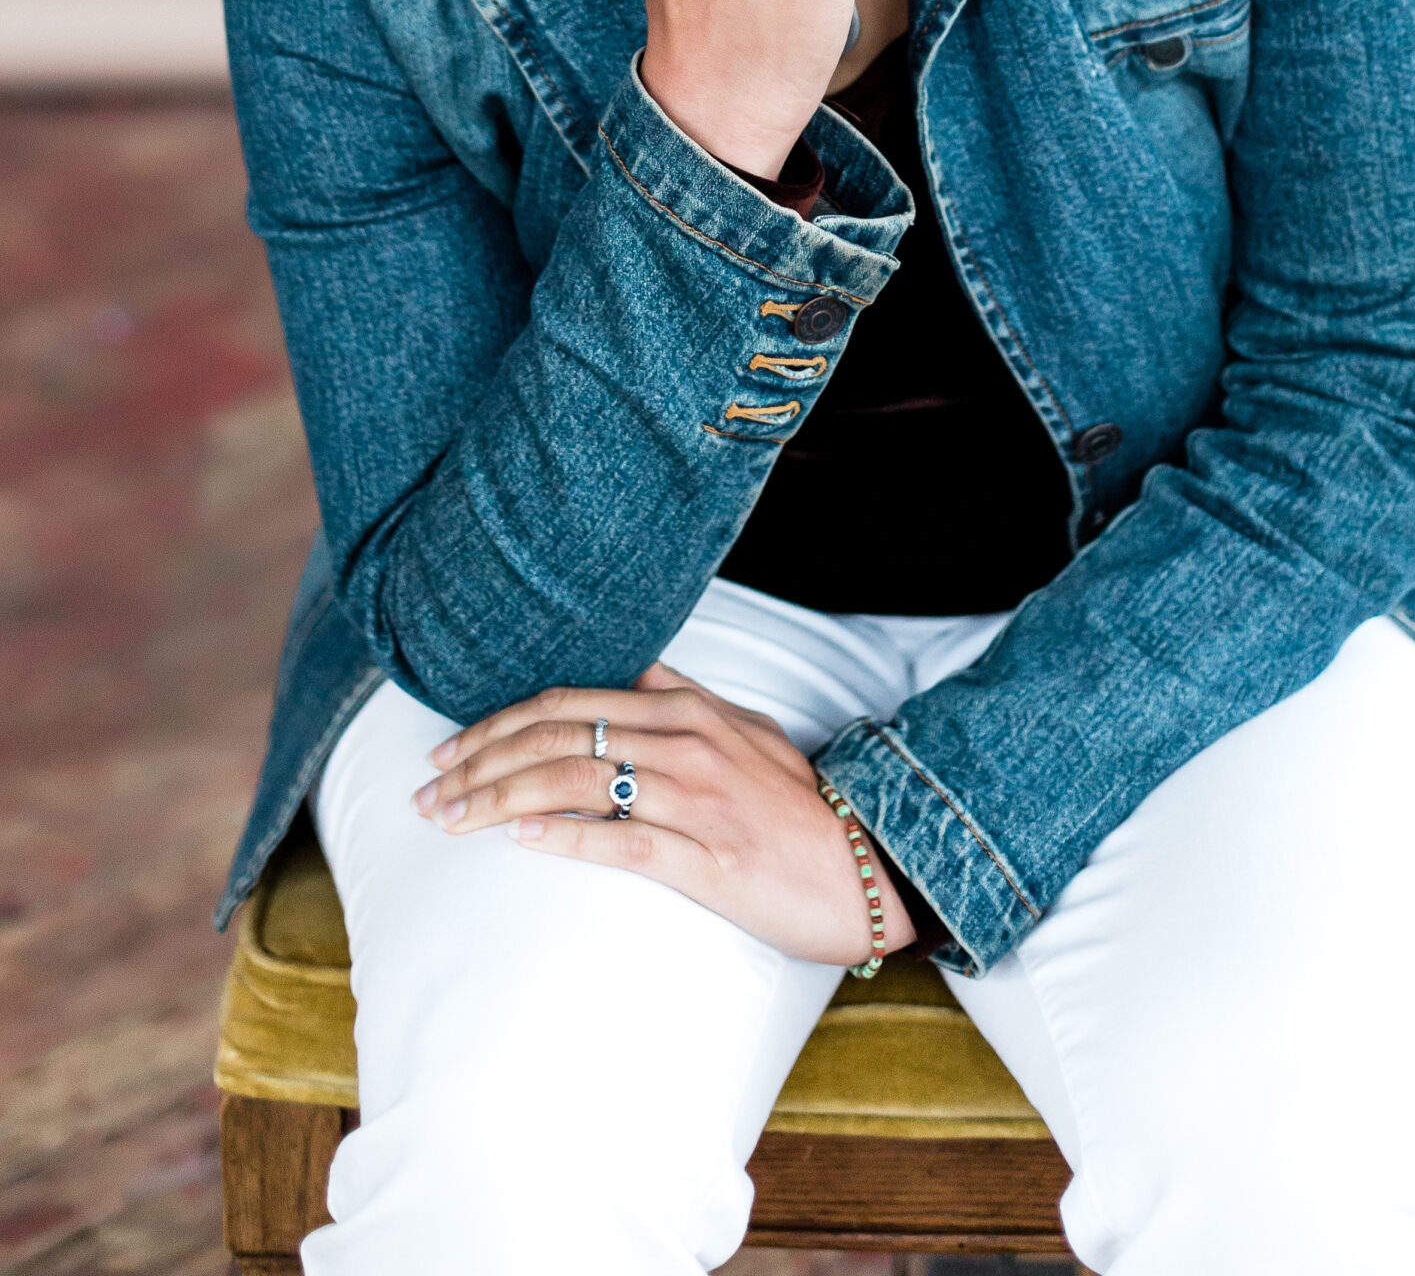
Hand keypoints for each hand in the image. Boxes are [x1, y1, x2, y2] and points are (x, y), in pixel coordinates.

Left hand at [411, 664, 915, 966]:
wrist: (869, 864)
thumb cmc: (801, 804)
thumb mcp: (746, 729)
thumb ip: (688, 697)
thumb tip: (640, 670)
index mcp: (686, 709)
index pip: (570, 703)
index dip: (499, 723)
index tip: (449, 748)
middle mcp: (684, 743)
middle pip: (558, 740)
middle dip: (480, 762)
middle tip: (425, 789)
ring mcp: (694, 799)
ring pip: (577, 785)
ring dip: (500, 801)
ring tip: (449, 818)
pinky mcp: (706, 858)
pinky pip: (624, 842)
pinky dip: (567, 838)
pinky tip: (522, 842)